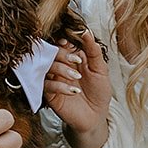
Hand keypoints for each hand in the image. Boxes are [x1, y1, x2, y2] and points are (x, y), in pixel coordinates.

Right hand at [43, 29, 111, 147]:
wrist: (97, 116)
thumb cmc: (99, 92)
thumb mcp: (101, 69)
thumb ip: (94, 51)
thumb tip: (87, 32)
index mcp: (71, 57)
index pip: (61, 43)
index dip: (65, 41)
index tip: (71, 43)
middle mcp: (60, 66)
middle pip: (51, 52)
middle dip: (62, 53)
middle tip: (77, 60)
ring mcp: (54, 80)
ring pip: (47, 67)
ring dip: (62, 69)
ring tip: (78, 78)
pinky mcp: (50, 94)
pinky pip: (47, 86)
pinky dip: (60, 86)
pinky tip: (74, 91)